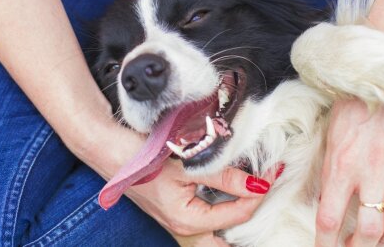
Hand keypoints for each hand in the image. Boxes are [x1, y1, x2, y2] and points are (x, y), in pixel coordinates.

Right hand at [74, 107, 276, 241]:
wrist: (107, 146)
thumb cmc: (142, 155)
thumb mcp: (188, 164)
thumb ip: (224, 176)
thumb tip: (258, 184)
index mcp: (187, 221)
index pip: (237, 213)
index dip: (260, 193)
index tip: (276, 171)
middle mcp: (182, 226)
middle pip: (224, 239)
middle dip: (247, 222)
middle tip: (267, 197)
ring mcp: (176, 218)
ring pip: (213, 230)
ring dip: (233, 218)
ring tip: (252, 198)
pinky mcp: (172, 206)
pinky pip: (202, 217)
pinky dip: (219, 209)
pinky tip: (228, 193)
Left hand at [316, 72, 383, 246]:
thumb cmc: (355, 94)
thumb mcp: (330, 129)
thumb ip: (329, 163)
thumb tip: (323, 194)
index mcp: (341, 163)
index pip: (329, 217)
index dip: (325, 241)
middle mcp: (372, 171)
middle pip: (368, 228)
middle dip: (359, 246)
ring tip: (382, 239)